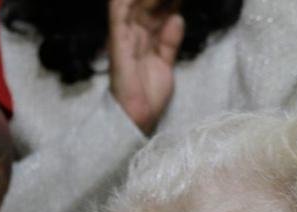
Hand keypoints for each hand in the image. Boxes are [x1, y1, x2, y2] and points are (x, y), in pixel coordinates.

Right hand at [108, 0, 184, 134]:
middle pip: (147, 4)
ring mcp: (125, 35)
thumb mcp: (165, 62)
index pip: (158, 10)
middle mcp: (134, 33)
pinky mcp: (118, 42)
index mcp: (146, 37)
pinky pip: (118, 16)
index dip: (171, 3)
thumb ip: (170, 41)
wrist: (137, 116)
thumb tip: (178, 18)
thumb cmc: (148, 94)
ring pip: (134, 5)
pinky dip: (124, 3)